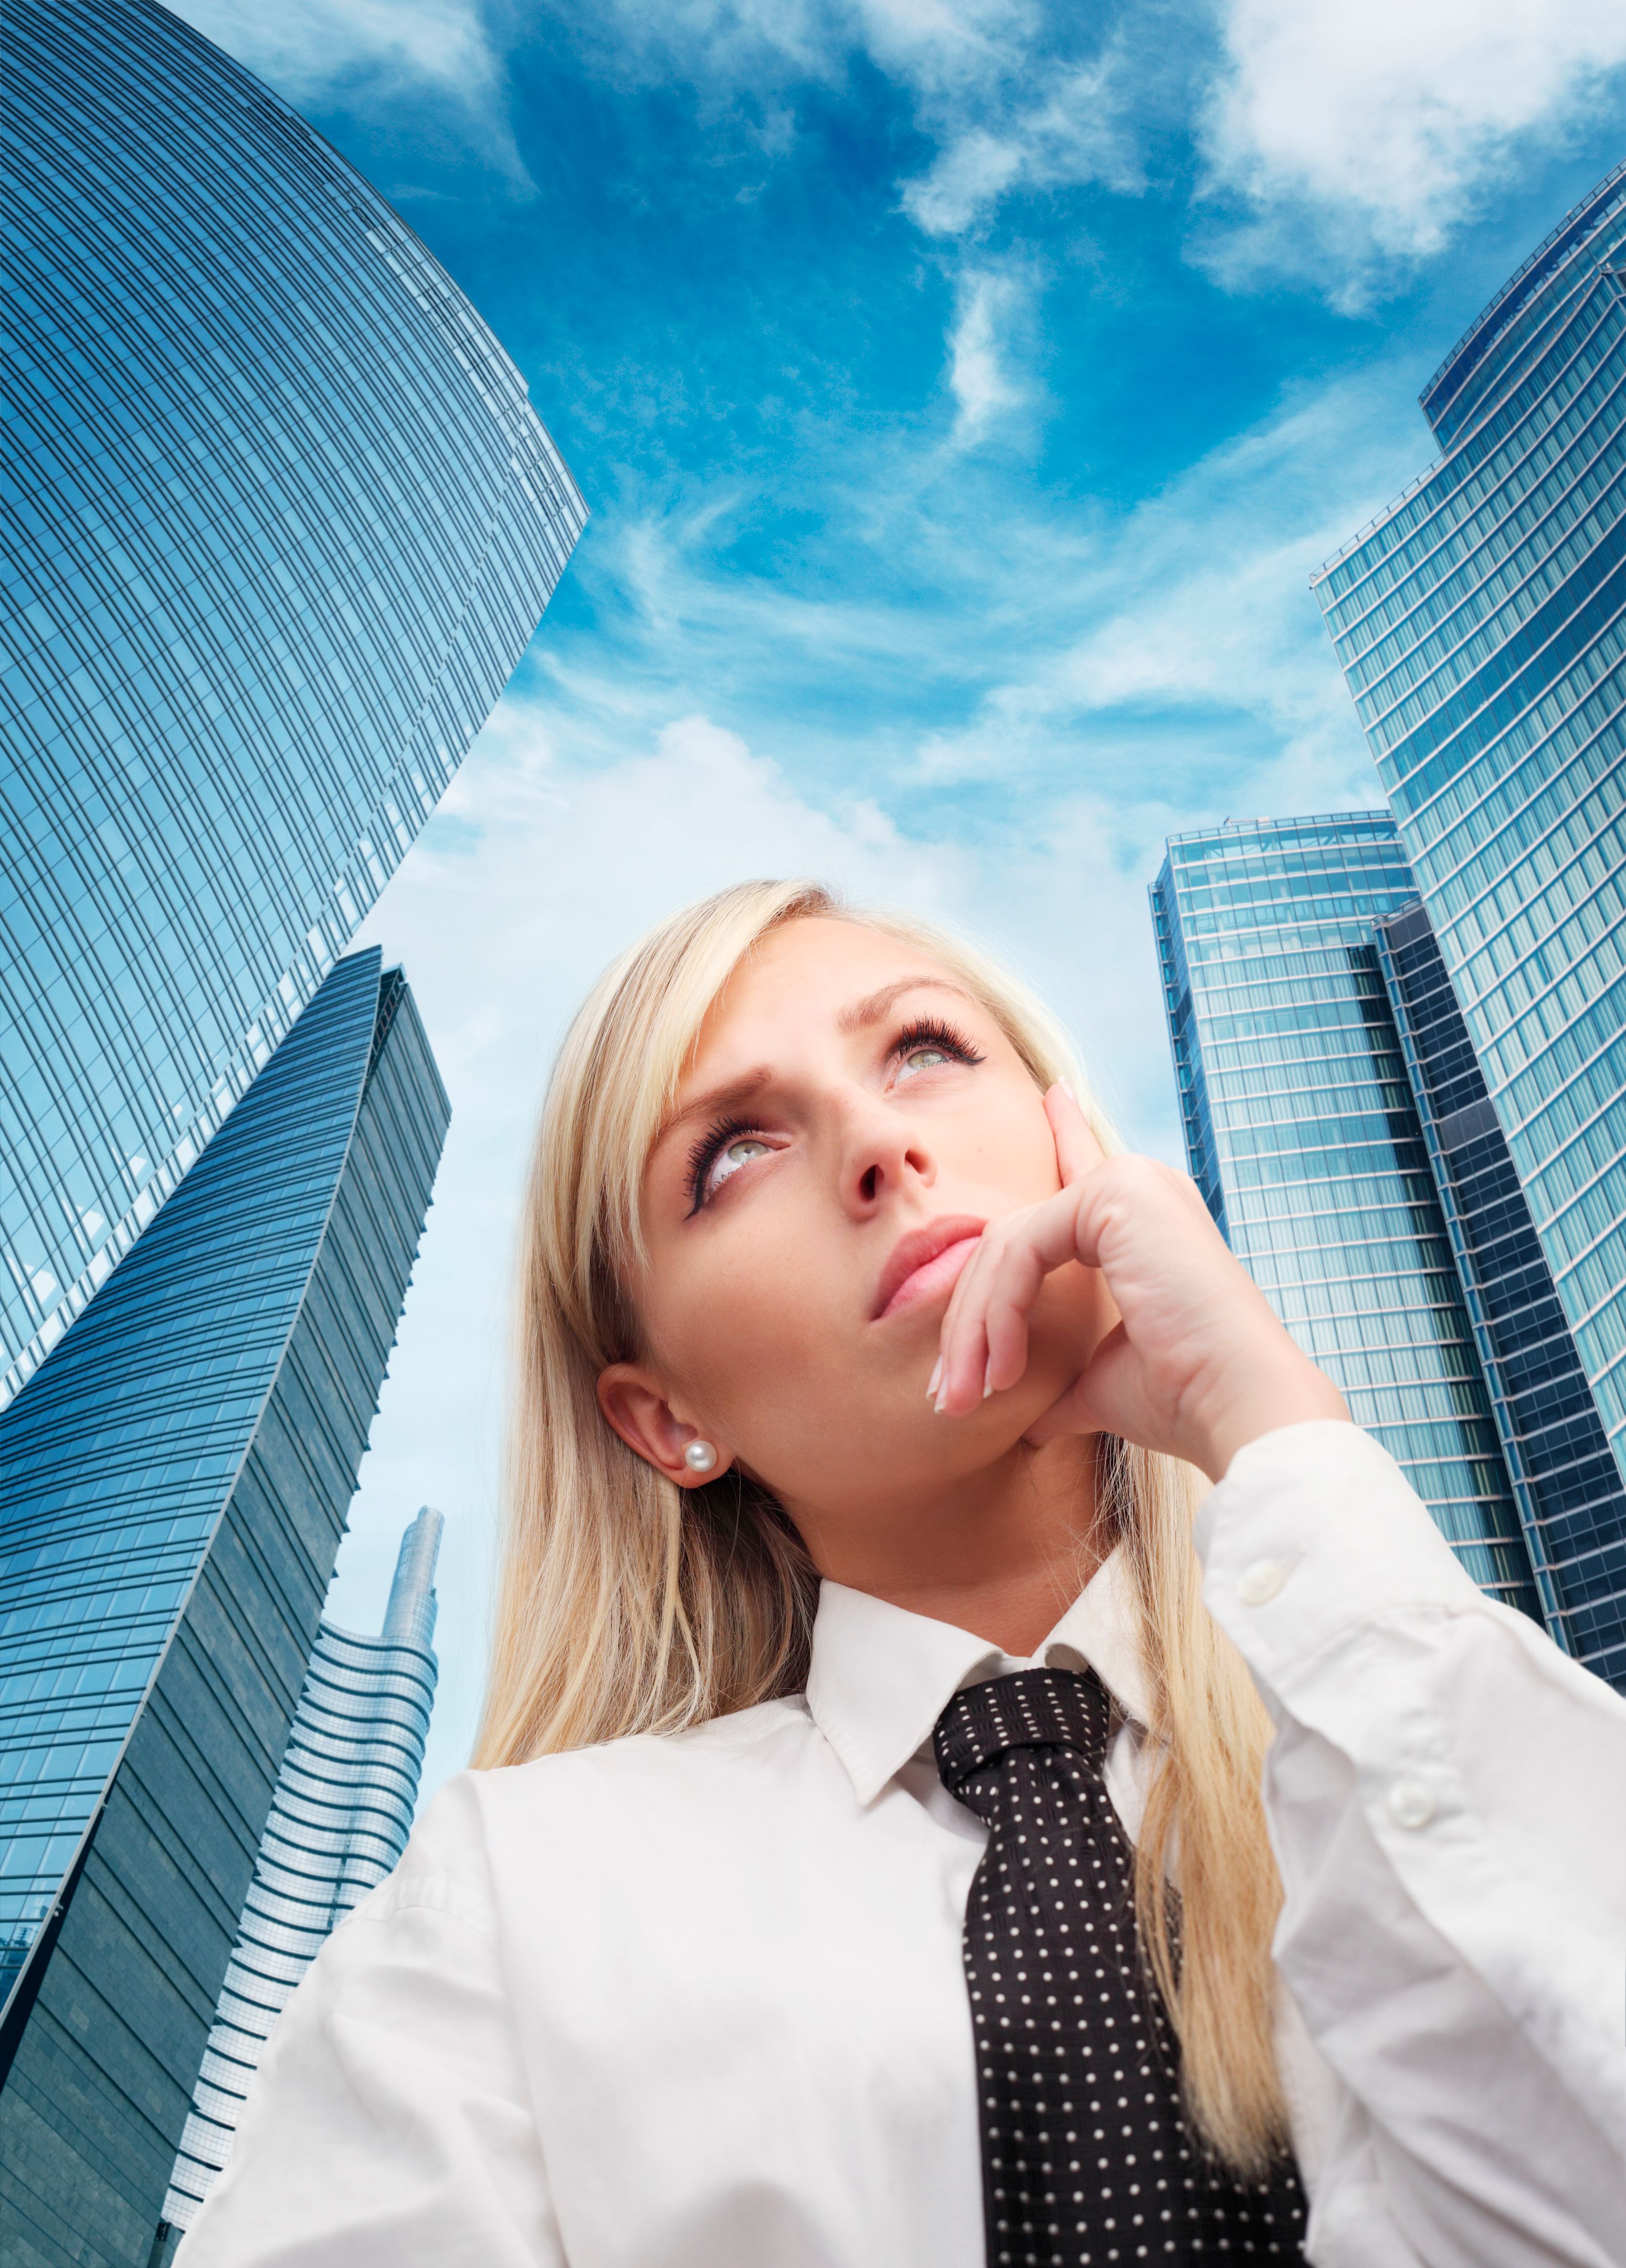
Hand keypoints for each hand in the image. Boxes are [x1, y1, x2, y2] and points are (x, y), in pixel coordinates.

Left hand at [931, 1085, 1349, 1480]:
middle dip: (970, 1322)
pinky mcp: (1114, 1194)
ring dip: (974, 1331)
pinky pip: (1018, 1251)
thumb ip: (1061, 1385)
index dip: (1064, 1131)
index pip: (1081, 1167)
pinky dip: (997, 1315)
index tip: (1053, 1092)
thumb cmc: (1183, 1399)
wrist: (1235, 1407)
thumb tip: (1029, 1426)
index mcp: (1143, 1217)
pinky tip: (1003, 1372)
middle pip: (1011, 1241)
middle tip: (951, 1394)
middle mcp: (1139, 1186)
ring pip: (1004, 1249)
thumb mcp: (1104, 1381)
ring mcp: (1128, 1182)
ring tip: (965, 1398)